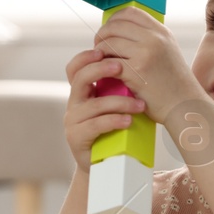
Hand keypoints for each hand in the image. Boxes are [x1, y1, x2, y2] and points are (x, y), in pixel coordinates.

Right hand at [63, 49, 146, 173]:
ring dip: (120, 102)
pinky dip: (114, 121)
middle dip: (100, 69)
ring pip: (95, 105)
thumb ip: (118, 86)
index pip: (75, 68)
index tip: (103, 50)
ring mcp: (73, 121)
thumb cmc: (115, 129)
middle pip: (80, 78)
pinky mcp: (77, 137)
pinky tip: (128, 121)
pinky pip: (96, 125)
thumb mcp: (115, 104)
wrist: (104, 163)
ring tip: (140, 105)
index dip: (85, 57)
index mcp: (81, 92)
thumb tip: (140, 60)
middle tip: (120, 66)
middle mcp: (74, 103)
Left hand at [92, 5, 203, 124]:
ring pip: (109, 43)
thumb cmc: (173, 83)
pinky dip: (102, 67)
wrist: (184, 105)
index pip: (130, 12)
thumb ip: (150, 39)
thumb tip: (121, 31)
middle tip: (98, 48)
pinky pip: (109, 63)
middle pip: (115, 26)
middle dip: (102, 36)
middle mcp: (154, 39)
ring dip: (99, 52)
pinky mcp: (136, 72)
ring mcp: (146, 54)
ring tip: (101, 61)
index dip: (113, 20)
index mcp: (161, 32)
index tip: (108, 32)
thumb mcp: (168, 51)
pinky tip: (104, 73)